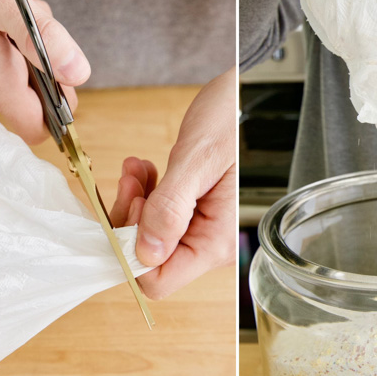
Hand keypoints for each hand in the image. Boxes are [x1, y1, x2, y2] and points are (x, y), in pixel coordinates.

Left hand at [109, 68, 235, 299]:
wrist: (245, 96)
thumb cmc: (231, 119)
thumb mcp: (197, 159)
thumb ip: (172, 207)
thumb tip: (147, 252)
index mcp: (217, 240)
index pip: (160, 279)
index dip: (132, 251)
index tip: (131, 208)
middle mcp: (210, 243)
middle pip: (150, 259)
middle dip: (131, 221)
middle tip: (132, 181)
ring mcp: (201, 229)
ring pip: (148, 238)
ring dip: (136, 203)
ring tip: (138, 170)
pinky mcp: (192, 213)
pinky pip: (157, 219)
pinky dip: (145, 194)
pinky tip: (147, 170)